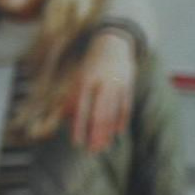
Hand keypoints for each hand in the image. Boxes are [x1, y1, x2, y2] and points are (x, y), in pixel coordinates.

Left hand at [67, 31, 140, 151]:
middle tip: (92, 150)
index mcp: (86, 80)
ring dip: (107, 132)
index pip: (81, 108)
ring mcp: (117, 85)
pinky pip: (125, 107)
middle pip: (99, 114)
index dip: (79, 126)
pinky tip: (116, 133)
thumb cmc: (92, 65)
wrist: (113, 44)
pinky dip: (121, 121)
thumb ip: (73, 97)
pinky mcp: (128, 87)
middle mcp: (102, 83)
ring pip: (112, 113)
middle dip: (96, 134)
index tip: (77, 142)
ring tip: (103, 146)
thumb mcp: (79, 78)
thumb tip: (66, 118)